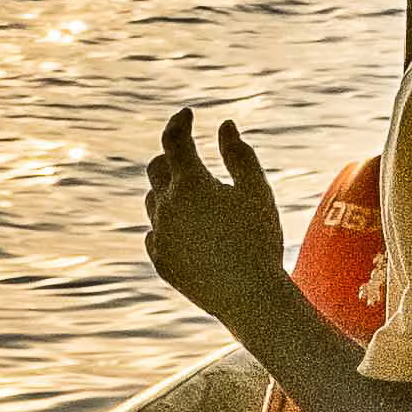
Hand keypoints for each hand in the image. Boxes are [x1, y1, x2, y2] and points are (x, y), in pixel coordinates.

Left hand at [145, 105, 290, 333]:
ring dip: (168, 192)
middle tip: (189, 155)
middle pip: (157, 168)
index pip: (174, 139)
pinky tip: (185, 230)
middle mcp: (166, 206)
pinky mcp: (161, 260)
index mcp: (190, 183)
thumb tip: (225, 126)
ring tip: (193, 196)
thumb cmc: (259, 240)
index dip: (179, 122)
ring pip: (153, 202)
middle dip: (172, 157)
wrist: (249, 298)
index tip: (188, 114)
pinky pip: (154, 234)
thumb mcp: (256, 192)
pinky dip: (166, 224)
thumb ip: (240, 155)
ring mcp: (159, 235)